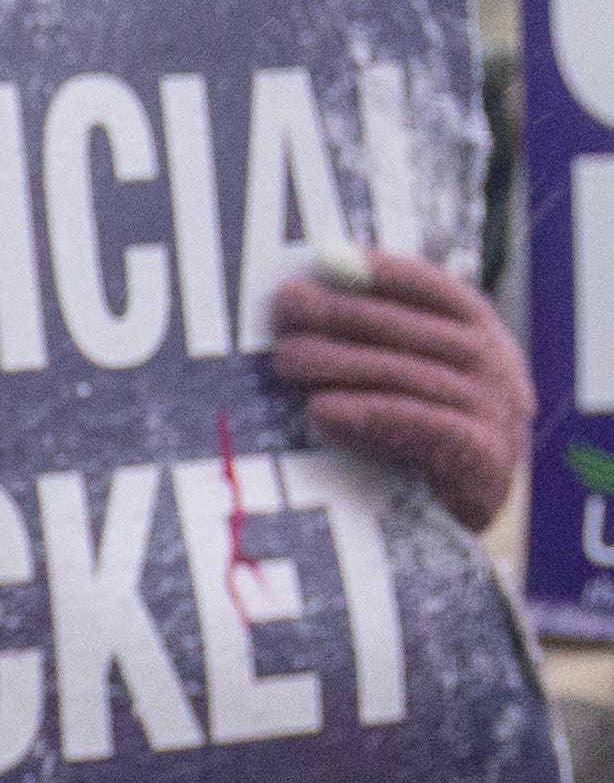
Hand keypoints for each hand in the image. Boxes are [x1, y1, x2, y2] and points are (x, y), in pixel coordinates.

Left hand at [270, 249, 527, 529]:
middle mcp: (498, 368)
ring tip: (286, 358)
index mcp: (484, 338)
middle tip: (285, 306)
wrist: (463, 521)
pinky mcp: (483, 460)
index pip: (438, 291)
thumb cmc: (418, 441)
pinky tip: (320, 410)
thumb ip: (379, 342)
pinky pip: (420, 427)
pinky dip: (369, 415)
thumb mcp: (410, 380)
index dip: (384, 273)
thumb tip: (306, 290)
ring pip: (412, 376)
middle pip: (415, 331)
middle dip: (344, 314)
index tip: (328, 260)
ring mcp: (496, 413)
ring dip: (344, 363)